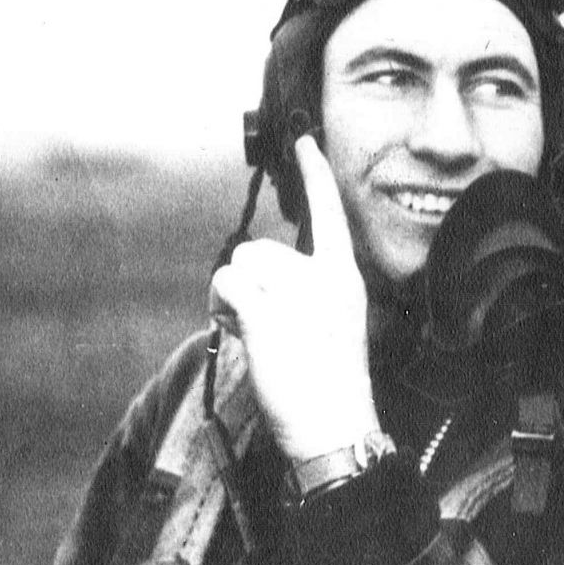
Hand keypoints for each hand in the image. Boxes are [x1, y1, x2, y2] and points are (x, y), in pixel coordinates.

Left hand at [210, 135, 378, 461]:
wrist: (334, 425)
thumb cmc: (326, 386)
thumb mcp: (329, 327)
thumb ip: (301, 295)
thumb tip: (253, 279)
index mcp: (342, 278)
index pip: (329, 214)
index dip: (315, 174)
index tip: (305, 139)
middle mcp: (321, 278)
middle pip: (260, 250)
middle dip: (250, 283)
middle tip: (265, 324)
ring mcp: (295, 293)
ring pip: (238, 266)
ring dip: (232, 296)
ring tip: (253, 331)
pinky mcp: (267, 311)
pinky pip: (226, 284)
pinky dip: (221, 305)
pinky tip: (235, 329)